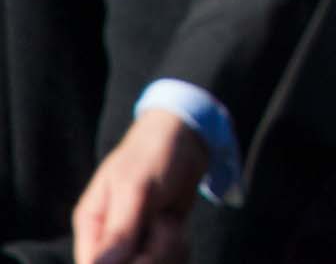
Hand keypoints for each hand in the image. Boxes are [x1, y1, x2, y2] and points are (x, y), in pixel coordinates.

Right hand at [72, 109, 208, 263]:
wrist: (187, 138)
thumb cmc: (153, 155)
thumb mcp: (135, 188)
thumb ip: (119, 229)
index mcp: (93, 226)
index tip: (141, 253)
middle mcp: (111, 240)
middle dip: (152, 255)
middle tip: (162, 224)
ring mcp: (137, 243)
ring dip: (169, 249)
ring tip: (169, 221)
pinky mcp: (160, 243)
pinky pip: (172, 260)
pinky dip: (179, 248)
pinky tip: (177, 226)